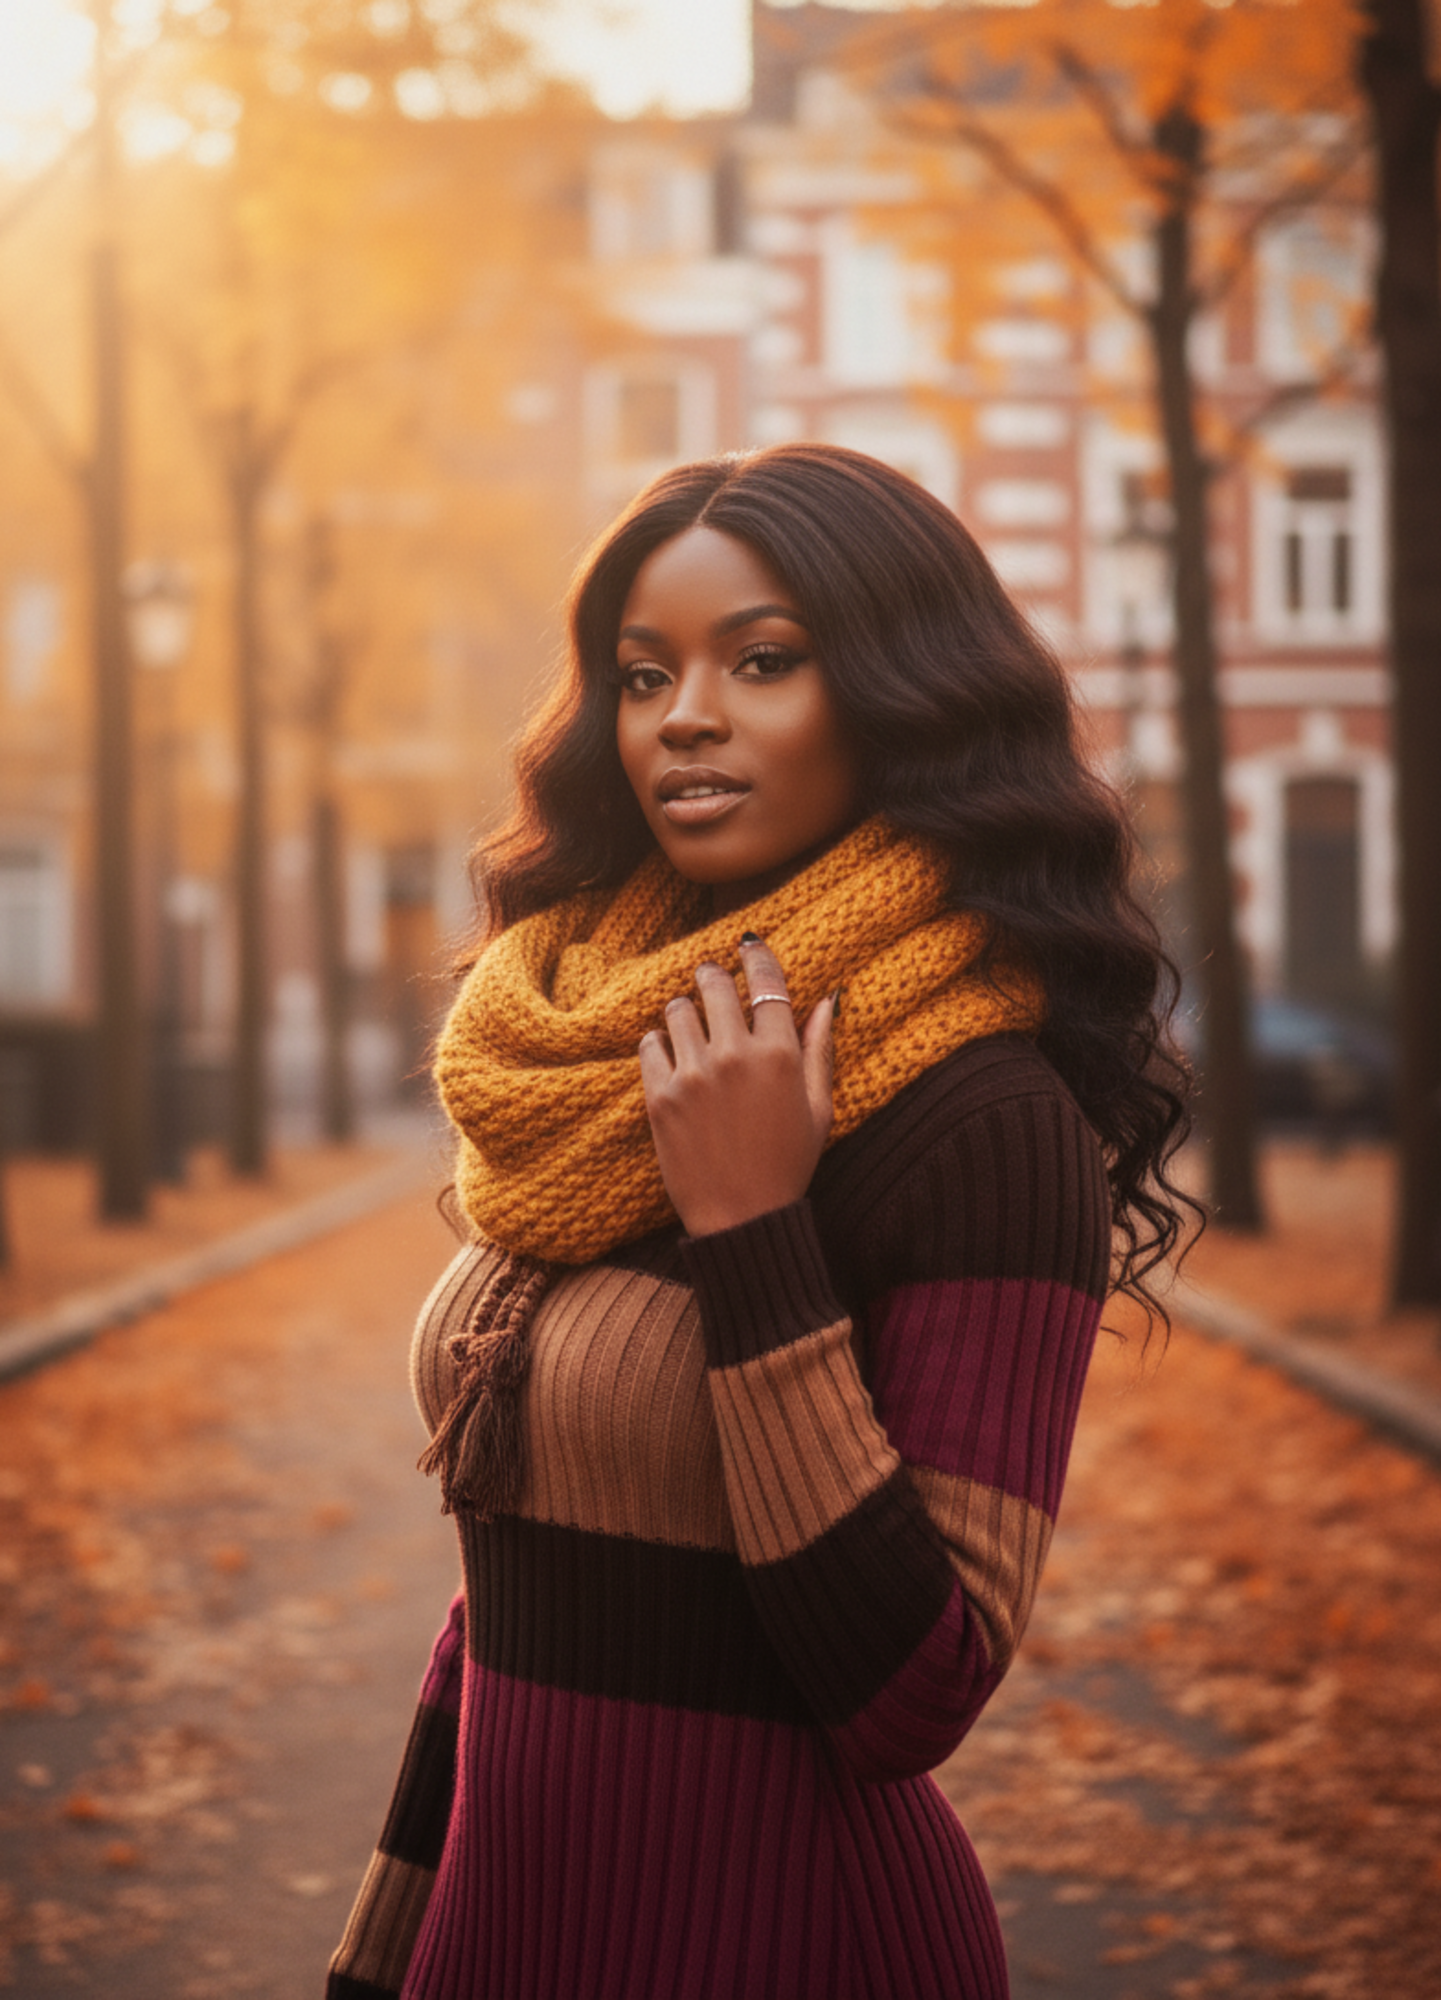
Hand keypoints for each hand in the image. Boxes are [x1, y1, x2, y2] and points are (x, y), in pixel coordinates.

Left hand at [638, 938, 834, 1238]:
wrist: (741, 1218)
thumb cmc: (788, 1165)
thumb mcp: (819, 1109)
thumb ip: (819, 1050)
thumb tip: (827, 1001)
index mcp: (779, 1055)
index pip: (767, 982)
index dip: (757, 957)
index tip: (749, 945)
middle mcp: (734, 1056)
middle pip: (715, 985)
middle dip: (713, 976)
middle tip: (711, 979)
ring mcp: (693, 1075)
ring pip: (677, 1010)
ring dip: (685, 1010)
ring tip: (690, 1022)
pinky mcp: (659, 1096)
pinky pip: (649, 1044)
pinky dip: (658, 1042)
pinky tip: (670, 1053)